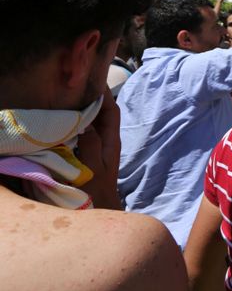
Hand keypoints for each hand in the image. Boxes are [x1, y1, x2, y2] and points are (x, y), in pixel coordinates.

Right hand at [77, 87, 121, 209]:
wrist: (97, 210)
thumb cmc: (96, 192)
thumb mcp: (93, 168)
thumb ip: (91, 147)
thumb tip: (86, 125)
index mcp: (111, 141)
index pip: (111, 112)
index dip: (104, 95)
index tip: (94, 80)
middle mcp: (105, 141)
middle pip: (102, 113)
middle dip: (92, 98)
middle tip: (76, 85)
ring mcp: (96, 147)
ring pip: (91, 122)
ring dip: (82, 110)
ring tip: (68, 97)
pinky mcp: (86, 154)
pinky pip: (81, 133)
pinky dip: (74, 123)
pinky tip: (62, 120)